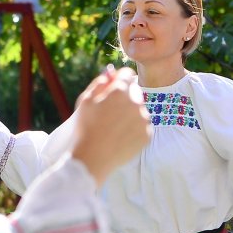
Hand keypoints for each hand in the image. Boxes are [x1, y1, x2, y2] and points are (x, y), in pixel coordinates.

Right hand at [68, 66, 150, 181]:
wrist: (92, 158)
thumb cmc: (85, 128)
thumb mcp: (85, 101)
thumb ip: (100, 83)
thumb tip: (111, 73)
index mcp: (120, 92)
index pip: (127, 74)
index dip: (119, 78)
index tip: (115, 85)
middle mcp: (136, 103)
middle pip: (134, 92)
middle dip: (125, 97)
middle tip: (111, 111)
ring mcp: (144, 120)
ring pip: (139, 110)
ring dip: (130, 113)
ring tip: (114, 127)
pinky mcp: (147, 134)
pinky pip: (143, 126)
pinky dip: (134, 128)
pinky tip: (121, 136)